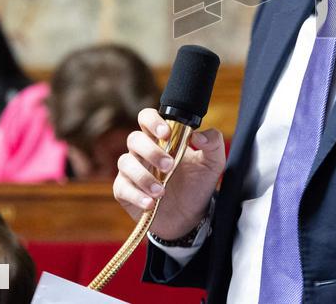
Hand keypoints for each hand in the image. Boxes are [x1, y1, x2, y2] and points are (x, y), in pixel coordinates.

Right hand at [113, 107, 226, 239]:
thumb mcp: (212, 164)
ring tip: (162, 191)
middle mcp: (144, 151)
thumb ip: (213, 143)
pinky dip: (136, 196)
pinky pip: (122, 188)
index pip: (147, 118)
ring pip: (125, 162)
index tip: (166, 133)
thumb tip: (198, 136)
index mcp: (162, 139)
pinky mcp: (124, 191)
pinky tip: (151, 203)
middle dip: (151, 151)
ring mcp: (132, 170)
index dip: (152, 121)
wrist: (191, 217)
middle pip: (134, 139)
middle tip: (170, 166)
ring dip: (143, 176)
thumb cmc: (198, 184)